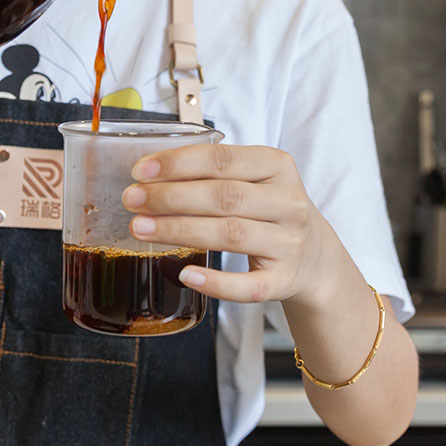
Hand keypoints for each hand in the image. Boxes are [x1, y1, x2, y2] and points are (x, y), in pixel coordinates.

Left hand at [121, 144, 342, 304]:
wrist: (314, 256)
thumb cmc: (268, 209)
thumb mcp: (254, 179)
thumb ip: (212, 172)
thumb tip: (147, 174)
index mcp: (277, 167)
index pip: (223, 159)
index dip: (178, 163)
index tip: (140, 170)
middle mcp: (288, 203)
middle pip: (224, 197)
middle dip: (171, 197)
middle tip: (132, 200)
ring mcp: (289, 244)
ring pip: (231, 235)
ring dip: (180, 231)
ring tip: (140, 229)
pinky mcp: (283, 280)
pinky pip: (248, 286)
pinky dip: (215, 283)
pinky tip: (185, 274)